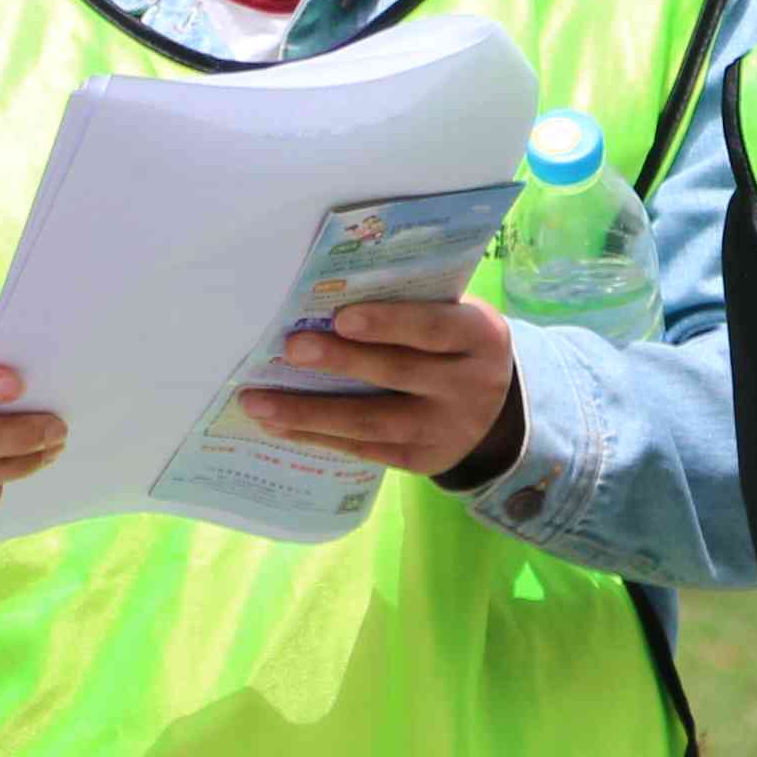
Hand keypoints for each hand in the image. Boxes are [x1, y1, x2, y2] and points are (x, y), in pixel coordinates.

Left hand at [239, 296, 523, 485]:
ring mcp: (447, 429)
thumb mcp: (454, 316)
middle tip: (290, 349)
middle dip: (340, 362)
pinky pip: (366, 448)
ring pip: (373, 421)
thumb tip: (327, 296)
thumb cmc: (455, 343)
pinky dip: (319, 436)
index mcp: (480, 336)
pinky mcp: (423, 460)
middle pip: (398, 373)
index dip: (388, 323)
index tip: (340, 316)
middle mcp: (470, 385)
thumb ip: (411, 306)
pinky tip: (279, 425)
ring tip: (258, 402)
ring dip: (310, 412)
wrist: (498, 410)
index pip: (434, 327)